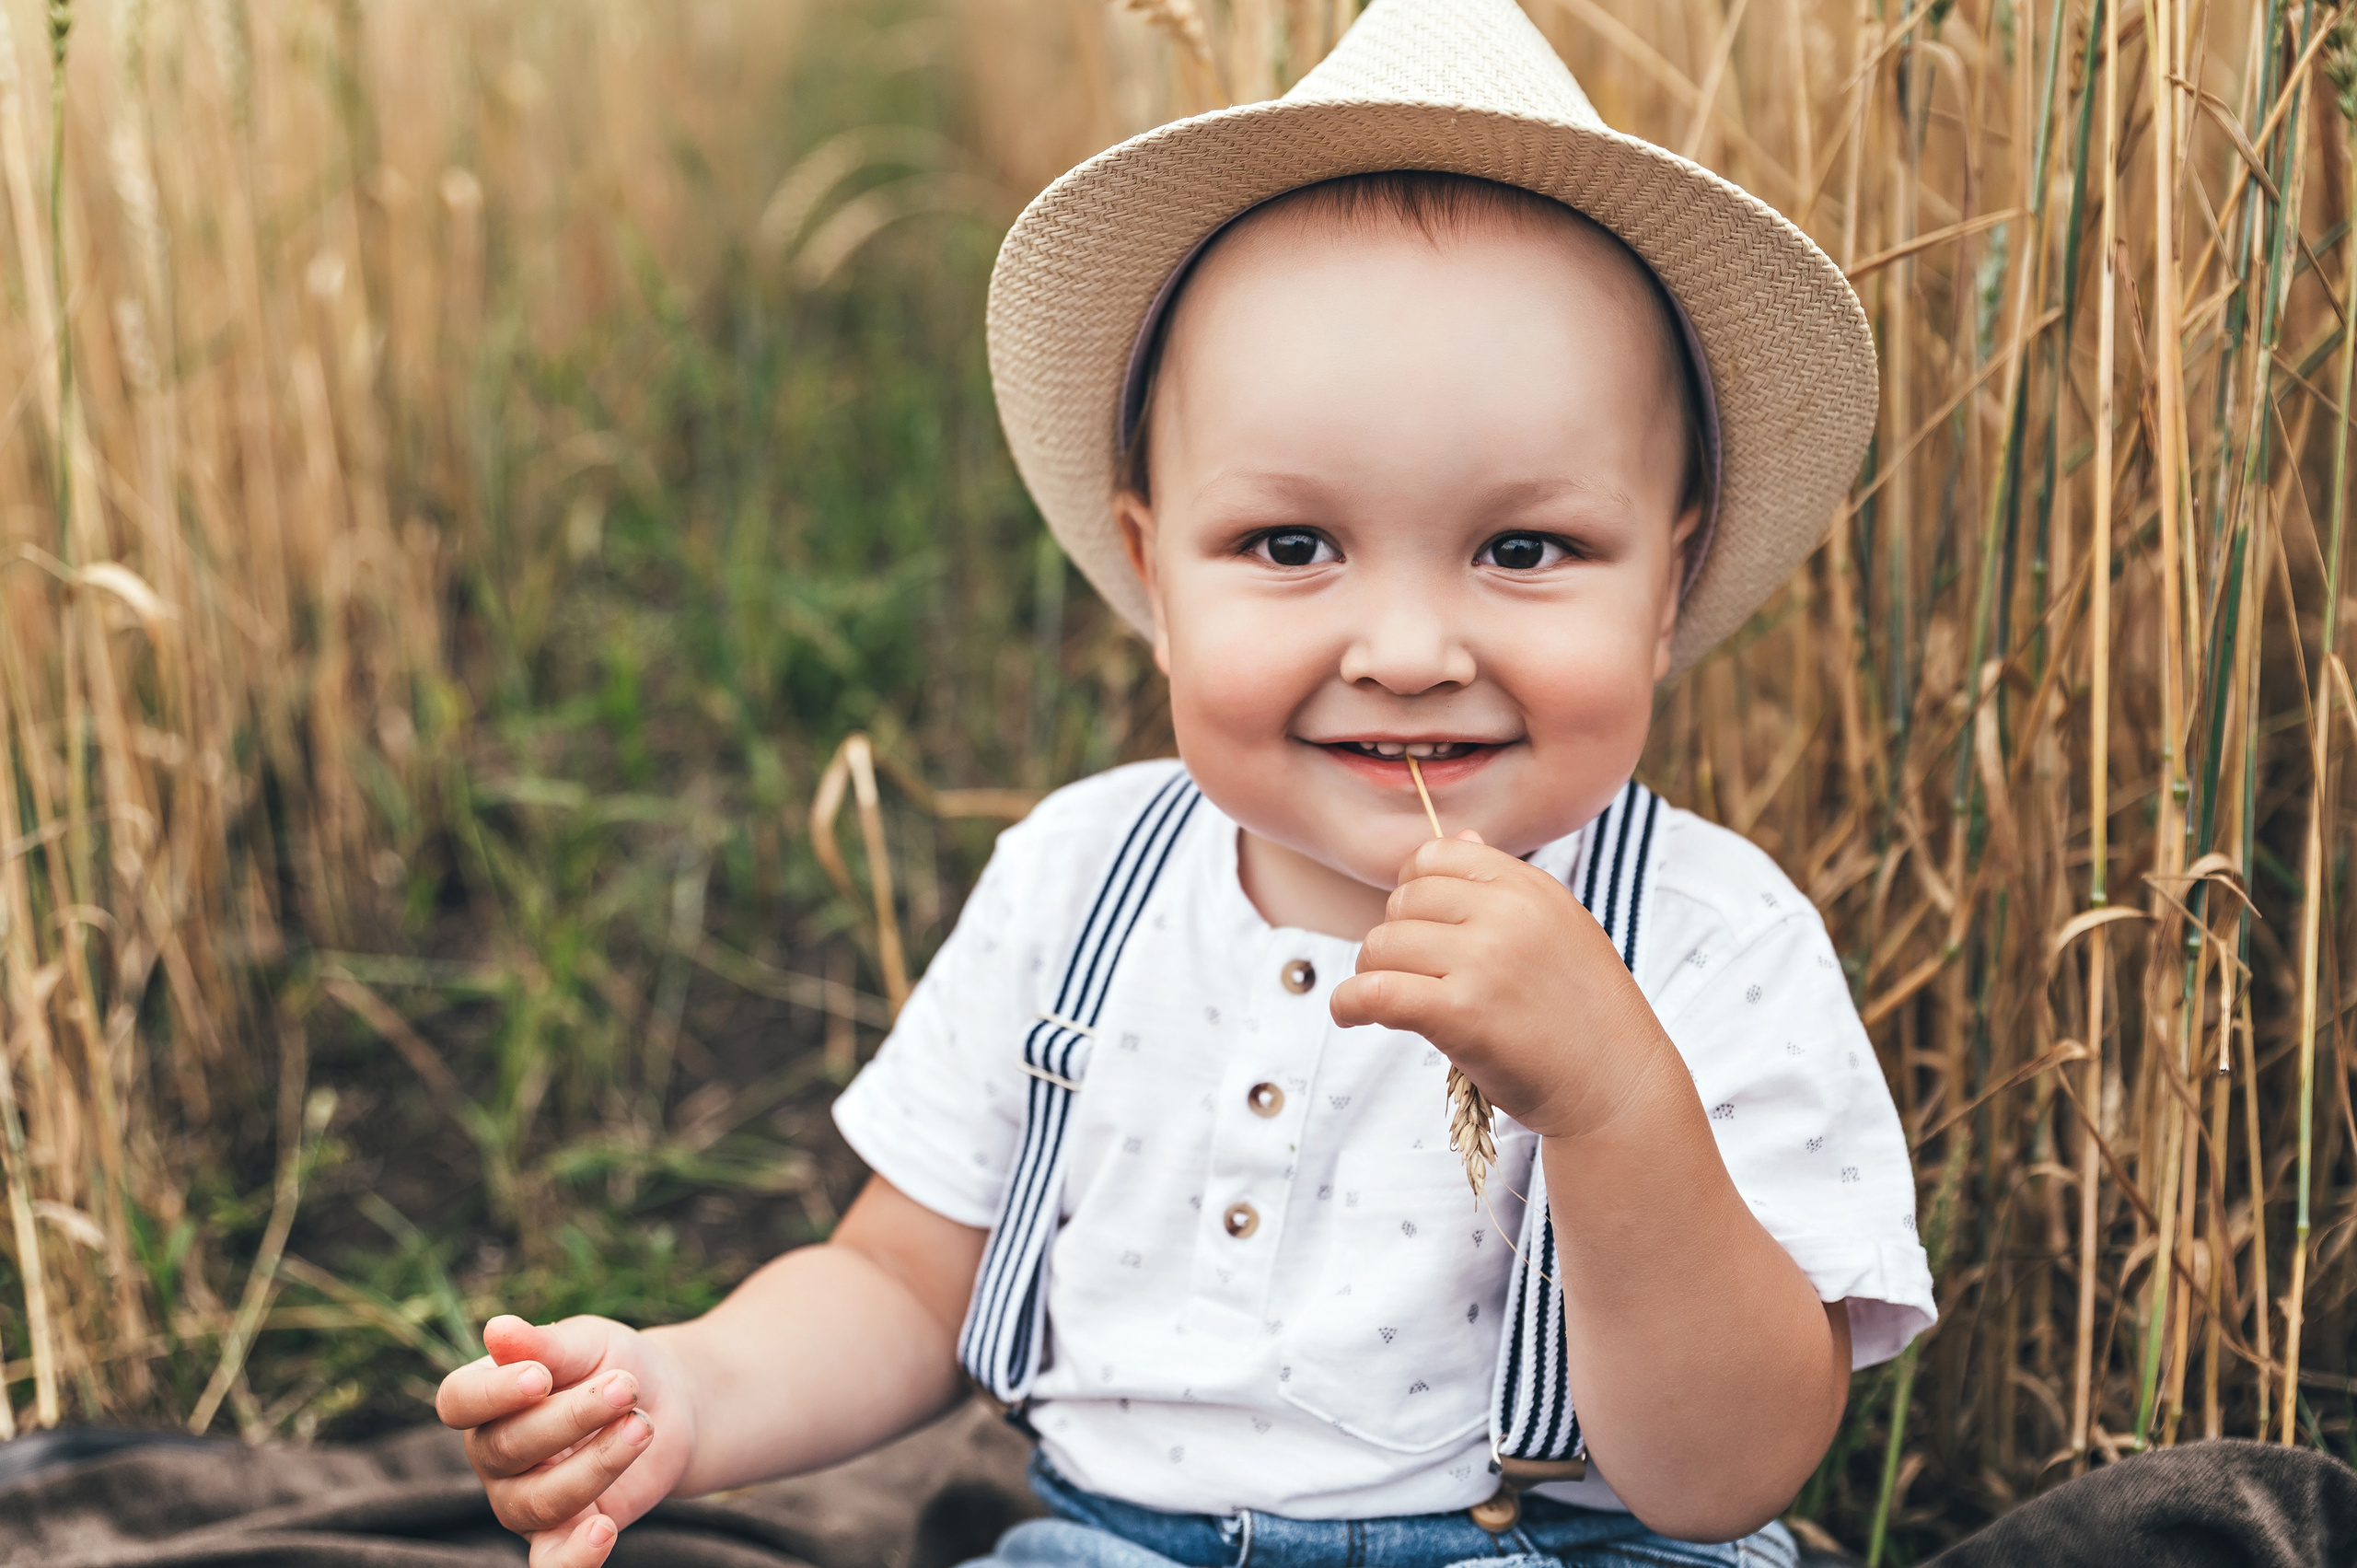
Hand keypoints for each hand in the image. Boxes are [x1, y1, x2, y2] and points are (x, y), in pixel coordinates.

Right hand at [436, 1314, 696, 1567]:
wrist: (667, 1404)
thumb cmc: (613, 1365)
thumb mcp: (587, 1344)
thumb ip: (545, 1345)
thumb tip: (496, 1329)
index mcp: (485, 1400)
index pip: (459, 1401)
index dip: (492, 1393)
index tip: (540, 1377)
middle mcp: (492, 1455)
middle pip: (508, 1447)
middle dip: (573, 1416)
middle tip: (626, 1387)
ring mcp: (521, 1499)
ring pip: (538, 1500)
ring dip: (597, 1463)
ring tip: (641, 1426)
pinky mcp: (561, 1535)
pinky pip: (551, 1562)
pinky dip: (574, 1558)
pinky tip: (603, 1530)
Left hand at [1330, 831, 1671, 1139]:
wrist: (1620, 1088)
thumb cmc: (1585, 1016)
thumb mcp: (1558, 928)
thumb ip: (1502, 887)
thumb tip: (1455, 837)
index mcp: (1530, 886)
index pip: (1434, 856)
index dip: (1411, 892)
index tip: (1417, 928)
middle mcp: (1508, 913)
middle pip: (1401, 902)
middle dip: (1394, 939)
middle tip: (1410, 977)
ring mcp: (1484, 961)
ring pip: (1380, 945)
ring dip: (1372, 974)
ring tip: (1391, 1002)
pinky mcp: (1462, 1014)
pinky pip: (1374, 993)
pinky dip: (1348, 1004)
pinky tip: (1351, 1015)